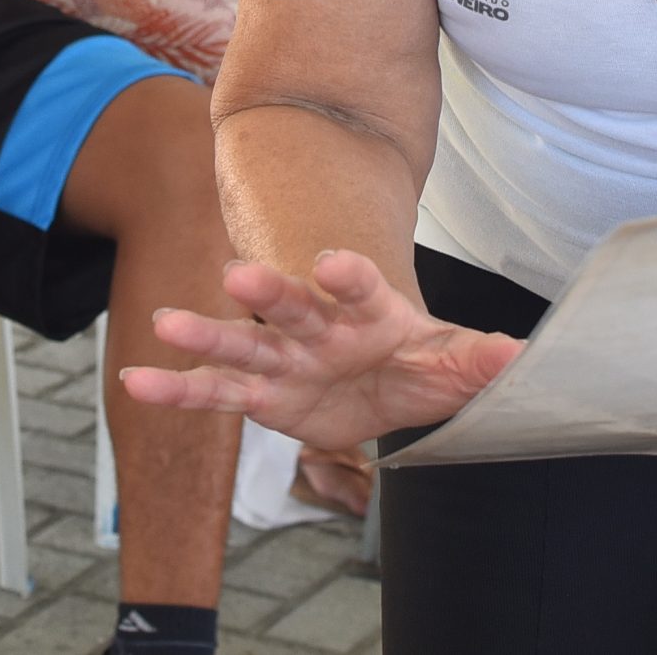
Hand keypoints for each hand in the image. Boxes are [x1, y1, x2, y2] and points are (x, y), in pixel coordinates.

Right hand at [120, 249, 523, 449]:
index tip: (333, 263)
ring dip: (206, 334)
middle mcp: (317, 326)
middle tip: (238, 275)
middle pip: (289, 304)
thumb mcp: (451, 364)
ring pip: (241, 343)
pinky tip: (139, 381)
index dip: (347, 273)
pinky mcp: (261, 394)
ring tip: (165, 325)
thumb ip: (477, 361)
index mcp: (367, 309)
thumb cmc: (414, 359)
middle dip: (267, 290)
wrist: (384, 381)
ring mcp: (283, 357)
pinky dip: (179, 389)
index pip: (357, 284)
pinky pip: (216, 393)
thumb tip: (517, 358)